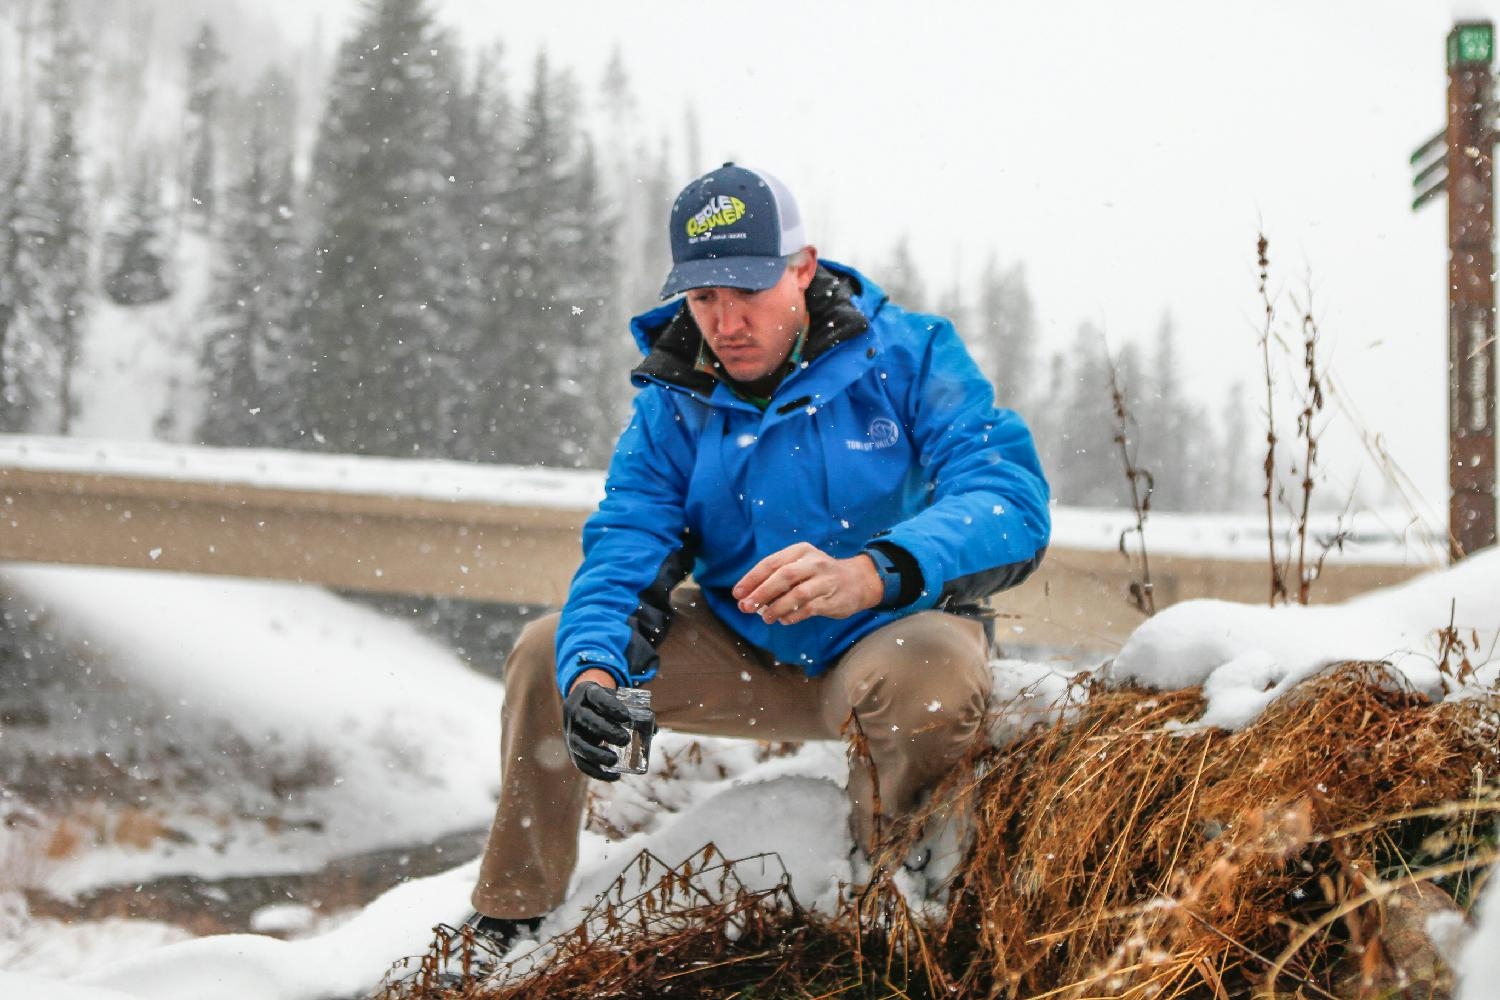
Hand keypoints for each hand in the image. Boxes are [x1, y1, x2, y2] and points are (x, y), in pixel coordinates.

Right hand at [563, 679, 630, 781]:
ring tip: (614, 761)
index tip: (626, 717)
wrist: (582, 705)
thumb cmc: (605, 702)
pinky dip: (596, 772)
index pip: (597, 697)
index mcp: (587, 692)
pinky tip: (614, 776)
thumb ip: (636, 711)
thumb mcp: (616, 698)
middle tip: (625, 739)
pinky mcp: (571, 748)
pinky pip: (580, 762)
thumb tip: (654, 730)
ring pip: (579, 744)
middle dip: (606, 731)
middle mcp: (575, 710)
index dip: (610, 707)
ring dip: (596, 754)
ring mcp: (570, 730)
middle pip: (587, 720)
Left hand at [731, 542, 883, 625]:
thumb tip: (749, 597)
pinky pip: (809, 608)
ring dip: (777, 607)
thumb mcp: (801, 566)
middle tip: (745, 607)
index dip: (752, 579)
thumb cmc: (820, 575)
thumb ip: (777, 578)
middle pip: (783, 576)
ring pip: (797, 593)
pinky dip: (793, 616)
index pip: (771, 563)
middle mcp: (813, 562)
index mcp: (800, 551)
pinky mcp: (832, 598)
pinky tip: (784, 620)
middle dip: (761, 593)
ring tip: (765, 617)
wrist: (858, 580)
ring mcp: (824, 581)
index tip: (737, 593)